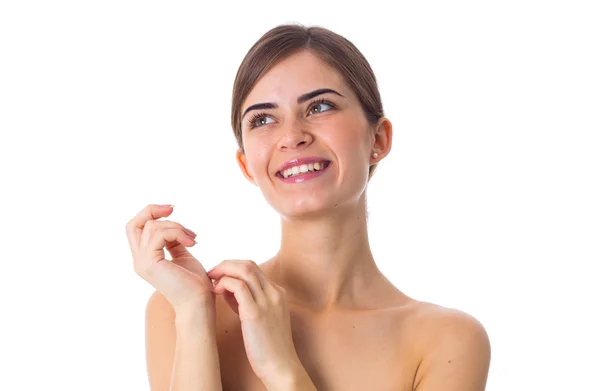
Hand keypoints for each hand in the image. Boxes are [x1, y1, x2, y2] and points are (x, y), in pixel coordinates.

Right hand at [126, 204, 213, 311]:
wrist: (198, 303)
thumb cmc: (194, 284)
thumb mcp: (183, 255)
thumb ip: (174, 242)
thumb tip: (174, 227)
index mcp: (145, 258)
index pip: (136, 228)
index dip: (150, 213)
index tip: (171, 210)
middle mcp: (139, 260)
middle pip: (133, 224)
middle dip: (152, 210)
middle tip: (173, 208)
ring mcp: (143, 262)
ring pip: (152, 227)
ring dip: (176, 227)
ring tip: (192, 239)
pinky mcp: (151, 263)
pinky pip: (160, 235)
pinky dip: (178, 234)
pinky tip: (192, 244)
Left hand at [207, 260, 301, 385]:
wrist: (281, 366)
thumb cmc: (269, 347)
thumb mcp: (262, 318)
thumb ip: (247, 301)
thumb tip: (227, 289)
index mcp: (278, 293)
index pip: (254, 268)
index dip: (233, 268)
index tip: (219, 276)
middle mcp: (274, 293)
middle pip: (249, 264)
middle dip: (226, 264)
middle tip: (211, 273)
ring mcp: (267, 302)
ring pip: (244, 270)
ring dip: (224, 270)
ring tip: (211, 279)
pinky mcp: (255, 313)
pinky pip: (238, 287)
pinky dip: (224, 283)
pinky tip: (216, 291)